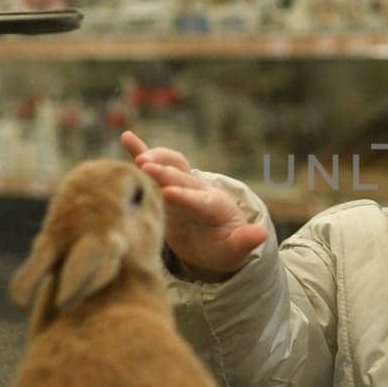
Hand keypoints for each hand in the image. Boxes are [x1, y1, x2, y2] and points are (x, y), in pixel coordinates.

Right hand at [121, 130, 268, 278]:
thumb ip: (245, 242)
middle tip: (145, 168)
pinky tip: (126, 136)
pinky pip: (157, 163)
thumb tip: (260, 235)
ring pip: (171, 164)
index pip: (199, 200)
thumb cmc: (225, 247)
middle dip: (164, 173)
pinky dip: (141, 150)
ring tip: (139, 158)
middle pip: (181, 178)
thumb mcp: (236, 250)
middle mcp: (199, 190)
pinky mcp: (168, 184)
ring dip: (156, 158)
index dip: (185, 196)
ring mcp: (183, 184)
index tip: (168, 193)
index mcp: (215, 207)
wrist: (218, 238)